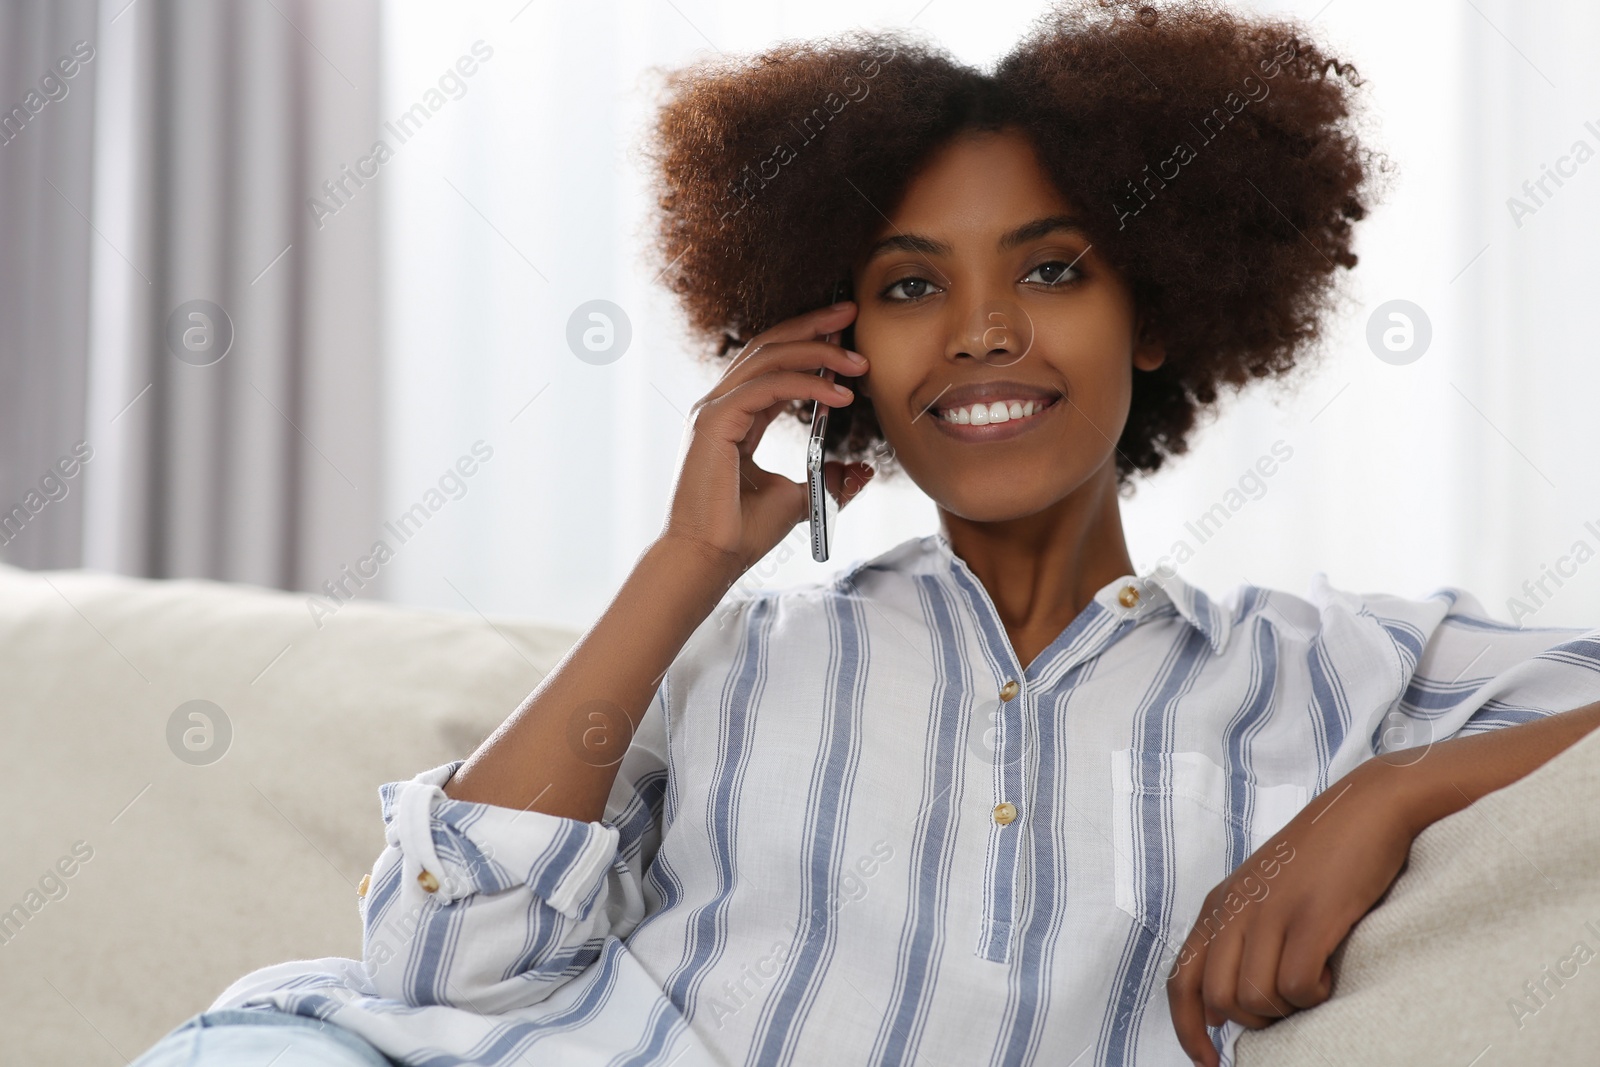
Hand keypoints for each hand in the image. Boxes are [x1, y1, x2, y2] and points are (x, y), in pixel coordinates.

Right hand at [660, 301, 874, 574]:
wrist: (708, 560)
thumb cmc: (740, 533)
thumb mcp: (797, 499)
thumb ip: (825, 479)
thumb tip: (859, 470)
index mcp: (734, 417)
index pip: (772, 362)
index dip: (810, 343)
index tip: (847, 334)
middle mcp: (720, 406)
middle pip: (768, 345)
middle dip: (813, 326)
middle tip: (852, 313)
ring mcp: (714, 410)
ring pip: (768, 358)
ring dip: (817, 352)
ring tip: (857, 361)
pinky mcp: (714, 422)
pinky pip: (766, 387)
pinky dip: (806, 385)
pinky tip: (839, 394)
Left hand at [1166, 760, 1416, 1066]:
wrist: (1366, 807)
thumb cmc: (1322, 860)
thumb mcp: (1264, 896)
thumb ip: (1238, 942)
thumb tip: (1218, 1010)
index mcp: (1218, 906)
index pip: (1180, 981)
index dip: (1188, 1030)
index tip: (1210, 1061)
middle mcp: (1235, 908)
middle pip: (1218, 998)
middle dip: (1254, 1021)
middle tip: (1289, 1008)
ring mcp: (1271, 911)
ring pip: (1256, 998)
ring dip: (1288, 1008)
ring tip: (1315, 982)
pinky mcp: (1312, 914)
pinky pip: (1296, 984)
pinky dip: (1314, 993)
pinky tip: (1332, 972)